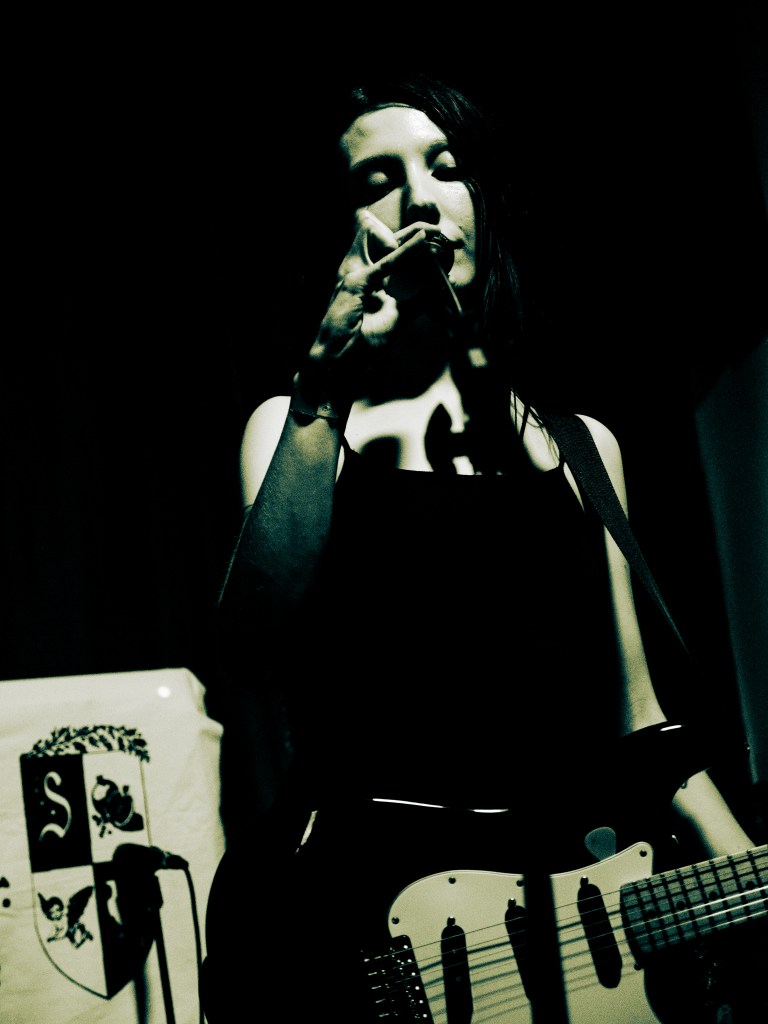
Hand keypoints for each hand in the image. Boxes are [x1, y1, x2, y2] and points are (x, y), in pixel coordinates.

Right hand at [295, 211, 446, 401]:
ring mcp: (356, 276)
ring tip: (432, 231)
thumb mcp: (399, 318)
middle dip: (413, 235)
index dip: (413, 247)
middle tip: (436, 229)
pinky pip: (386, 264)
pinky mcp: (355, 282)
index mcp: (370, 281)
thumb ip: (418, 303)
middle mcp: (362, 274)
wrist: (339, 363)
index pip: (393, 257)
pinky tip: (421, 241)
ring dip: (411, 240)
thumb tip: (442, 290)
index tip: (435, 238)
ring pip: (388, 250)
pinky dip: (405, 252)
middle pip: (389, 247)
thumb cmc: (362, 343)